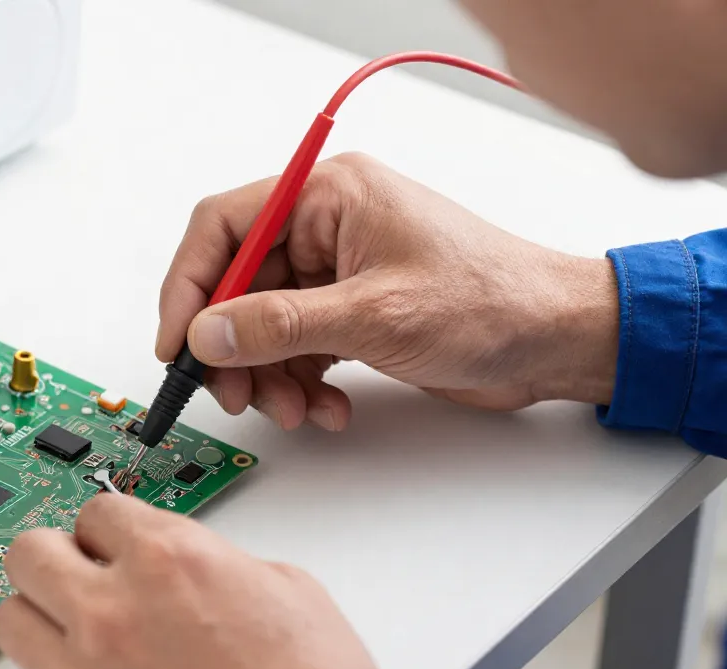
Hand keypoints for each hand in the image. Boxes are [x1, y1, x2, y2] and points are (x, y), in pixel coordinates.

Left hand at [0, 494, 402, 668]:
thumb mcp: (288, 591)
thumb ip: (216, 561)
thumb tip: (188, 566)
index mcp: (170, 560)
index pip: (96, 510)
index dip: (112, 528)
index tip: (116, 542)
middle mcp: (113, 612)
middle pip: (29, 554)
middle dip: (57, 557)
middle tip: (79, 573)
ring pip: (12, 621)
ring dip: (44, 618)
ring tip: (78, 632)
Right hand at [156, 153, 619, 428]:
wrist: (555, 341)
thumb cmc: (492, 302)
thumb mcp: (376, 315)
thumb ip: (282, 324)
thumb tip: (208, 333)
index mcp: (327, 194)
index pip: (223, 226)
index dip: (189, 285)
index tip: (177, 343)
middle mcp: (324, 225)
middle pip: (236, 284)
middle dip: (233, 347)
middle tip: (234, 393)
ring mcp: (335, 272)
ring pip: (261, 326)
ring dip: (268, 376)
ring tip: (294, 409)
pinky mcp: (348, 312)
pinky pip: (294, 348)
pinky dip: (299, 383)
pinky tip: (327, 408)